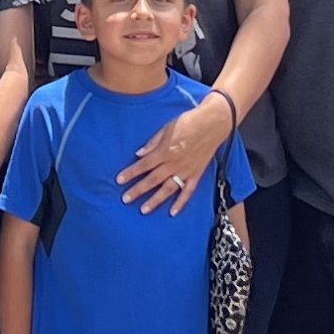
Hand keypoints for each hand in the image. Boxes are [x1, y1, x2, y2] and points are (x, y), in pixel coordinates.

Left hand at [116, 89, 237, 214]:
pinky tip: (172, 212)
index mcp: (166, 150)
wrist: (213, 123)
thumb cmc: (189, 122)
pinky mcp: (196, 174)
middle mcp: (175, 163)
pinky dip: (181, 202)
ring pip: (168, 189)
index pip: (144, 164)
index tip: (119, 180)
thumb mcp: (167, 127)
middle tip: (125, 199)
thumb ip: (153, 142)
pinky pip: (188, 191)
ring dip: (155, 200)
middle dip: (138, 190)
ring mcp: (186, 170)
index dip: (131, 173)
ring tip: (143, 210)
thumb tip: (139, 154)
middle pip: (153, 179)